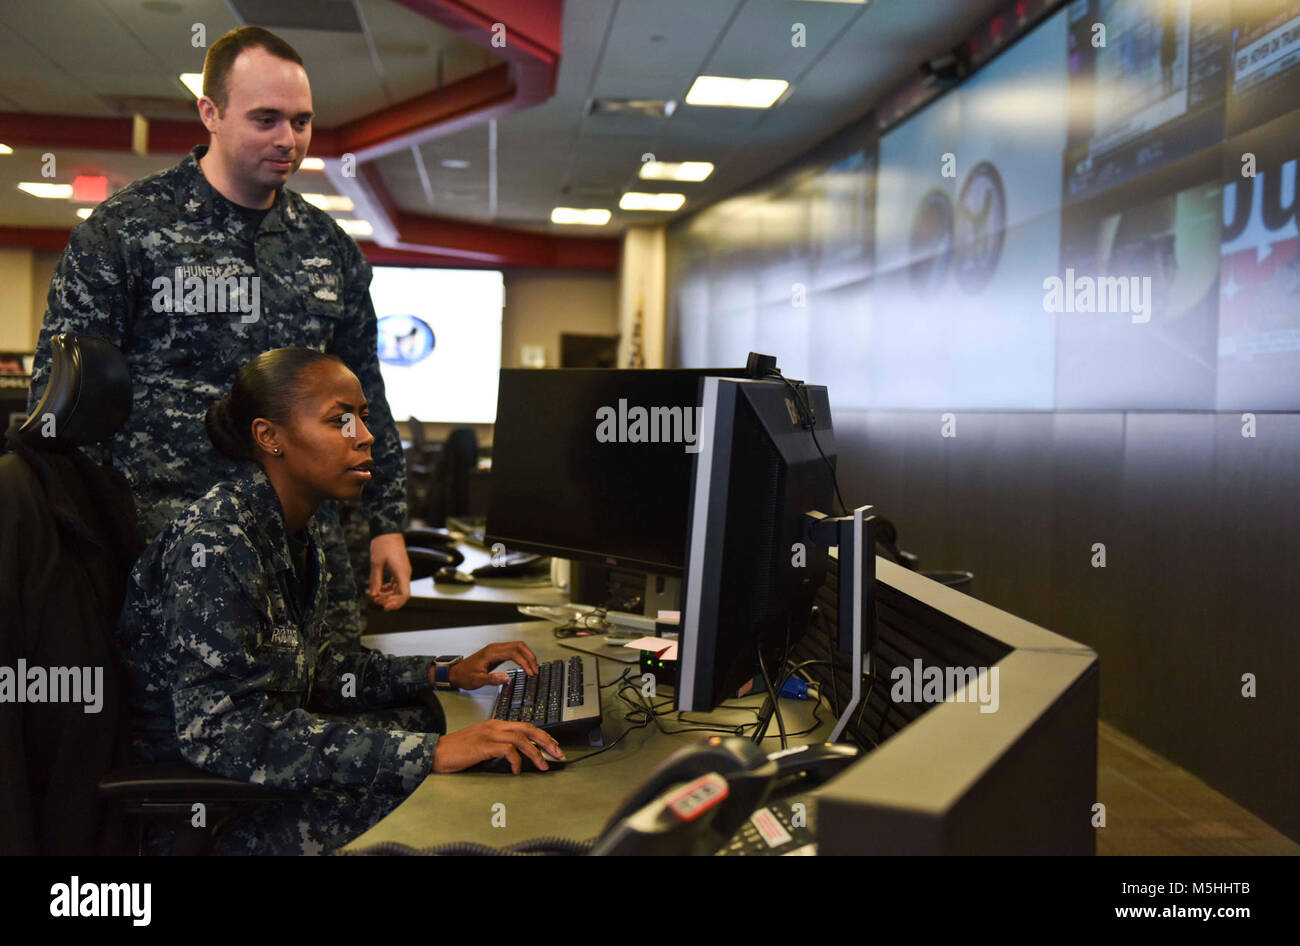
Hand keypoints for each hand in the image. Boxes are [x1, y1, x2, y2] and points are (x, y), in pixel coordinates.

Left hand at [368, 532, 410, 610]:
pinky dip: (388, 589)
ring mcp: (403, 572)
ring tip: (376, 596)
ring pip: (399, 590)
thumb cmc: (383, 545)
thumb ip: (375, 580)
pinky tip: (380, 589)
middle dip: (389, 601)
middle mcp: (405, 574)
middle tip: (375, 601)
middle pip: (401, 595)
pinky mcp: (399, 570)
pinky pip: (396, 584)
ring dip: (388, 596)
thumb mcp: (376, 563)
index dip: (396, 603)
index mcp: (402, 573)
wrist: (388, 531)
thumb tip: (373, 595)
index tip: (385, 607)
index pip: (404, 594)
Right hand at [432, 720, 563, 773]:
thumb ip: (498, 745)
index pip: (525, 726)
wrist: (437, 751)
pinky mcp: (484, 745)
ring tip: (544, 765)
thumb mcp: (481, 744)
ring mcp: (490, 734)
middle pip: (528, 728)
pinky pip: (508, 751)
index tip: (553, 746)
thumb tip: (517, 756)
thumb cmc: (457, 751)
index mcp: (495, 724)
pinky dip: (516, 761)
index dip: (542, 735)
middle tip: (558, 753)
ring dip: (536, 753)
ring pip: (521, 739)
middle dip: (546, 741)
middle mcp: (495, 726)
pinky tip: (517, 771)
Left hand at [445, 641, 539, 689]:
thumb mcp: (477, 680)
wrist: (456, 673)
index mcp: (491, 653)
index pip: (514, 652)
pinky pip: (514, 650)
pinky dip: (522, 656)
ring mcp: (496, 649)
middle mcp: (495, 648)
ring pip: (518, 646)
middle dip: (530, 657)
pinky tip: (525, 664)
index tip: (530, 672)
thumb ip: (492, 679)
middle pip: (519, 646)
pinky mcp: (497, 652)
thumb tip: (506, 678)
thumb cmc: (464, 676)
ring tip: (533, 667)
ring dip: (527, 655)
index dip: (525, 662)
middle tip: (535, 670)